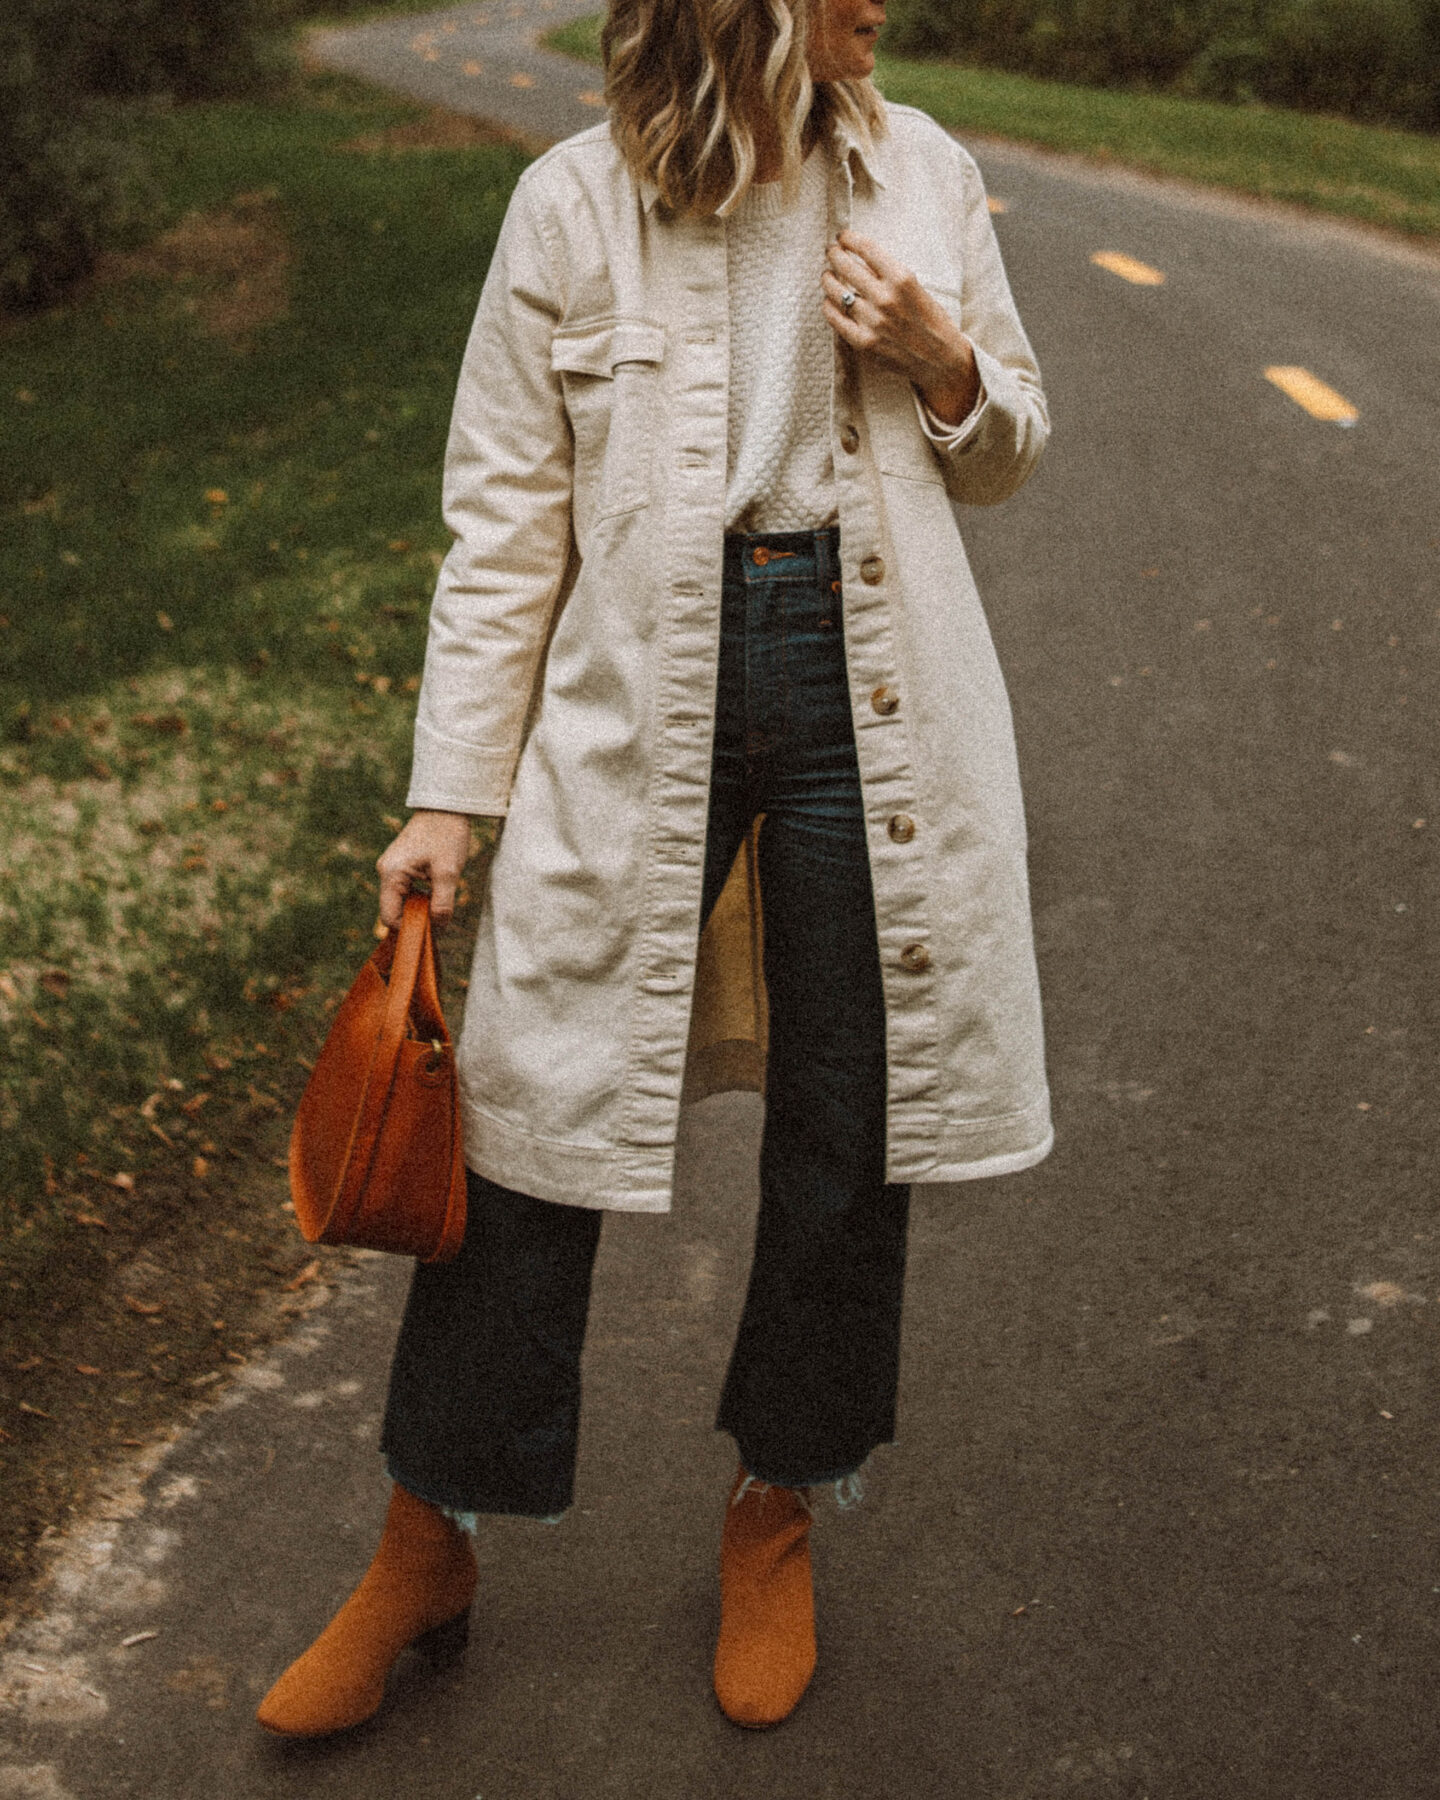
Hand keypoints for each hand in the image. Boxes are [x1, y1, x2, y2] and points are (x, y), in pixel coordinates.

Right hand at [376, 810, 472, 928]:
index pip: (389, 917)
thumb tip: (438, 927)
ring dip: (419, 907)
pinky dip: (419, 896)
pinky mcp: (400, 864)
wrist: (446, 807)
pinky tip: (436, 892)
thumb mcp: (448, 872)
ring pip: (401, 901)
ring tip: (440, 902)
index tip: (431, 932)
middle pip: (394, 910)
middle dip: (415, 918)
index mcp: (391, 874)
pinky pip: (405, 890)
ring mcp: (391, 867)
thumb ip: (442, 903)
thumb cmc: (447, 835)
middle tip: (440, 919)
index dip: (409, 929)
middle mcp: (385, 872)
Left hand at [822, 230, 980, 425]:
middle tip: (831, 252)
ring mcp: (873, 321)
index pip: (866, 248)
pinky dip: (829, 307)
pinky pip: (836, 319)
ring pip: (837, 292)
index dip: (849, 238)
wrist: (939, 359)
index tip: (842, 236)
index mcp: (902, 278)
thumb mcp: (916, 287)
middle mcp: (886, 297)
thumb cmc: (930, 320)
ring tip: (827, 276)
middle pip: (846, 266)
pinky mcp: (864, 342)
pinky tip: (829, 302)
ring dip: (828, 280)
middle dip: (834, 255)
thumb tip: (860, 259)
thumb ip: (889, 274)